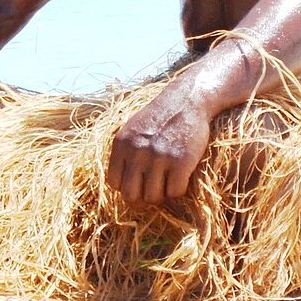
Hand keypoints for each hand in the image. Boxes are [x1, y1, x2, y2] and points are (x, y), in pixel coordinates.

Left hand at [106, 90, 212, 206]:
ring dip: (161, 195)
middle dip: (141, 199)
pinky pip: (175, 192)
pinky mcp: (181, 162)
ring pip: (154, 197)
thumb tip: (120, 185)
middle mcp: (137, 152)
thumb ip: (124, 153)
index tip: (136, 185)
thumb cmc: (158, 117)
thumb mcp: (132, 130)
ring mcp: (159, 158)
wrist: (186, 101)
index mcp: (121, 144)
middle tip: (151, 192)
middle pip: (131, 195)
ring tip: (165, 183)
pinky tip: (179, 178)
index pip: (114, 182)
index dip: (125, 188)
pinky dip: (177, 190)